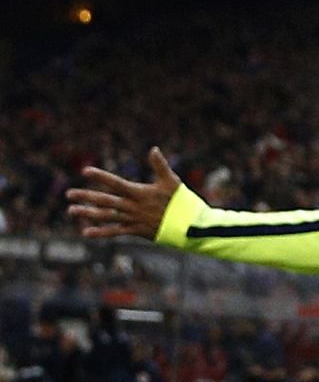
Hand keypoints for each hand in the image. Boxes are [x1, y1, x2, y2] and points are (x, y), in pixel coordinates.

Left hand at [66, 147, 180, 239]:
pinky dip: (100, 232)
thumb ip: (160, 165)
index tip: (86, 171)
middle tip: (69, 194)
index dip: (100, 177)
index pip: (116, 183)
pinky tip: (86, 232)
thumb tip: (153, 149)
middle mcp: (132, 206)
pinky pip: (114, 232)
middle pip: (105, 200)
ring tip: (71, 210)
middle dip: (86, 196)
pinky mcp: (134, 231)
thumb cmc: (180, 201)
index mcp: (139, 192)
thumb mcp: (172, 180)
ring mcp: (131, 219)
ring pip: (105, 216)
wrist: (187, 225)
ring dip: (87, 213)